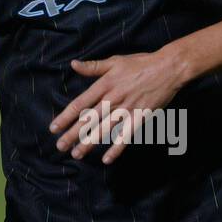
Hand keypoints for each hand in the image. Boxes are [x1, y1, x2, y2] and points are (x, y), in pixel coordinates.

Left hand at [48, 51, 187, 164]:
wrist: (168, 68)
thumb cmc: (140, 63)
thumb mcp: (114, 61)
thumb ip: (93, 67)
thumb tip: (73, 64)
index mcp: (104, 85)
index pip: (80, 104)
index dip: (66, 116)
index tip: (54, 128)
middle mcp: (113, 99)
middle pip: (89, 119)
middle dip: (73, 134)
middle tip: (60, 147)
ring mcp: (127, 109)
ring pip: (104, 129)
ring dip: (89, 142)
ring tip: (76, 154)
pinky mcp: (141, 117)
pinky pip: (126, 136)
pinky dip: (116, 148)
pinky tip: (107, 159)